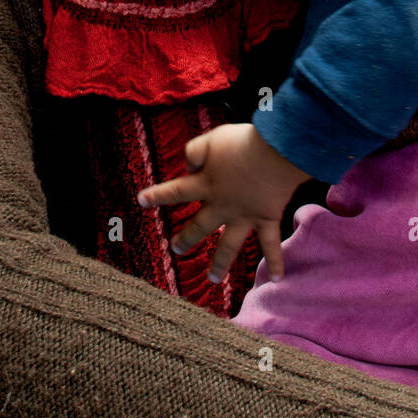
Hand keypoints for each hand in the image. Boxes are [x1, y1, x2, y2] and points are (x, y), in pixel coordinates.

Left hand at [137, 123, 309, 282]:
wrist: (275, 152)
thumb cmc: (243, 142)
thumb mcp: (211, 139)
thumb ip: (194, 152)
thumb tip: (188, 167)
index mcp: (206, 184)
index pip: (176, 192)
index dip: (158, 195)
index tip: (141, 201)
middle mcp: (222, 205)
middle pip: (200, 226)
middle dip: (186, 239)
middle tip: (176, 249)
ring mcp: (245, 216)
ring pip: (229, 245)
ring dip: (220, 263)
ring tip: (212, 279)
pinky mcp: (267, 218)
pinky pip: (271, 244)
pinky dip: (275, 261)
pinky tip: (276, 278)